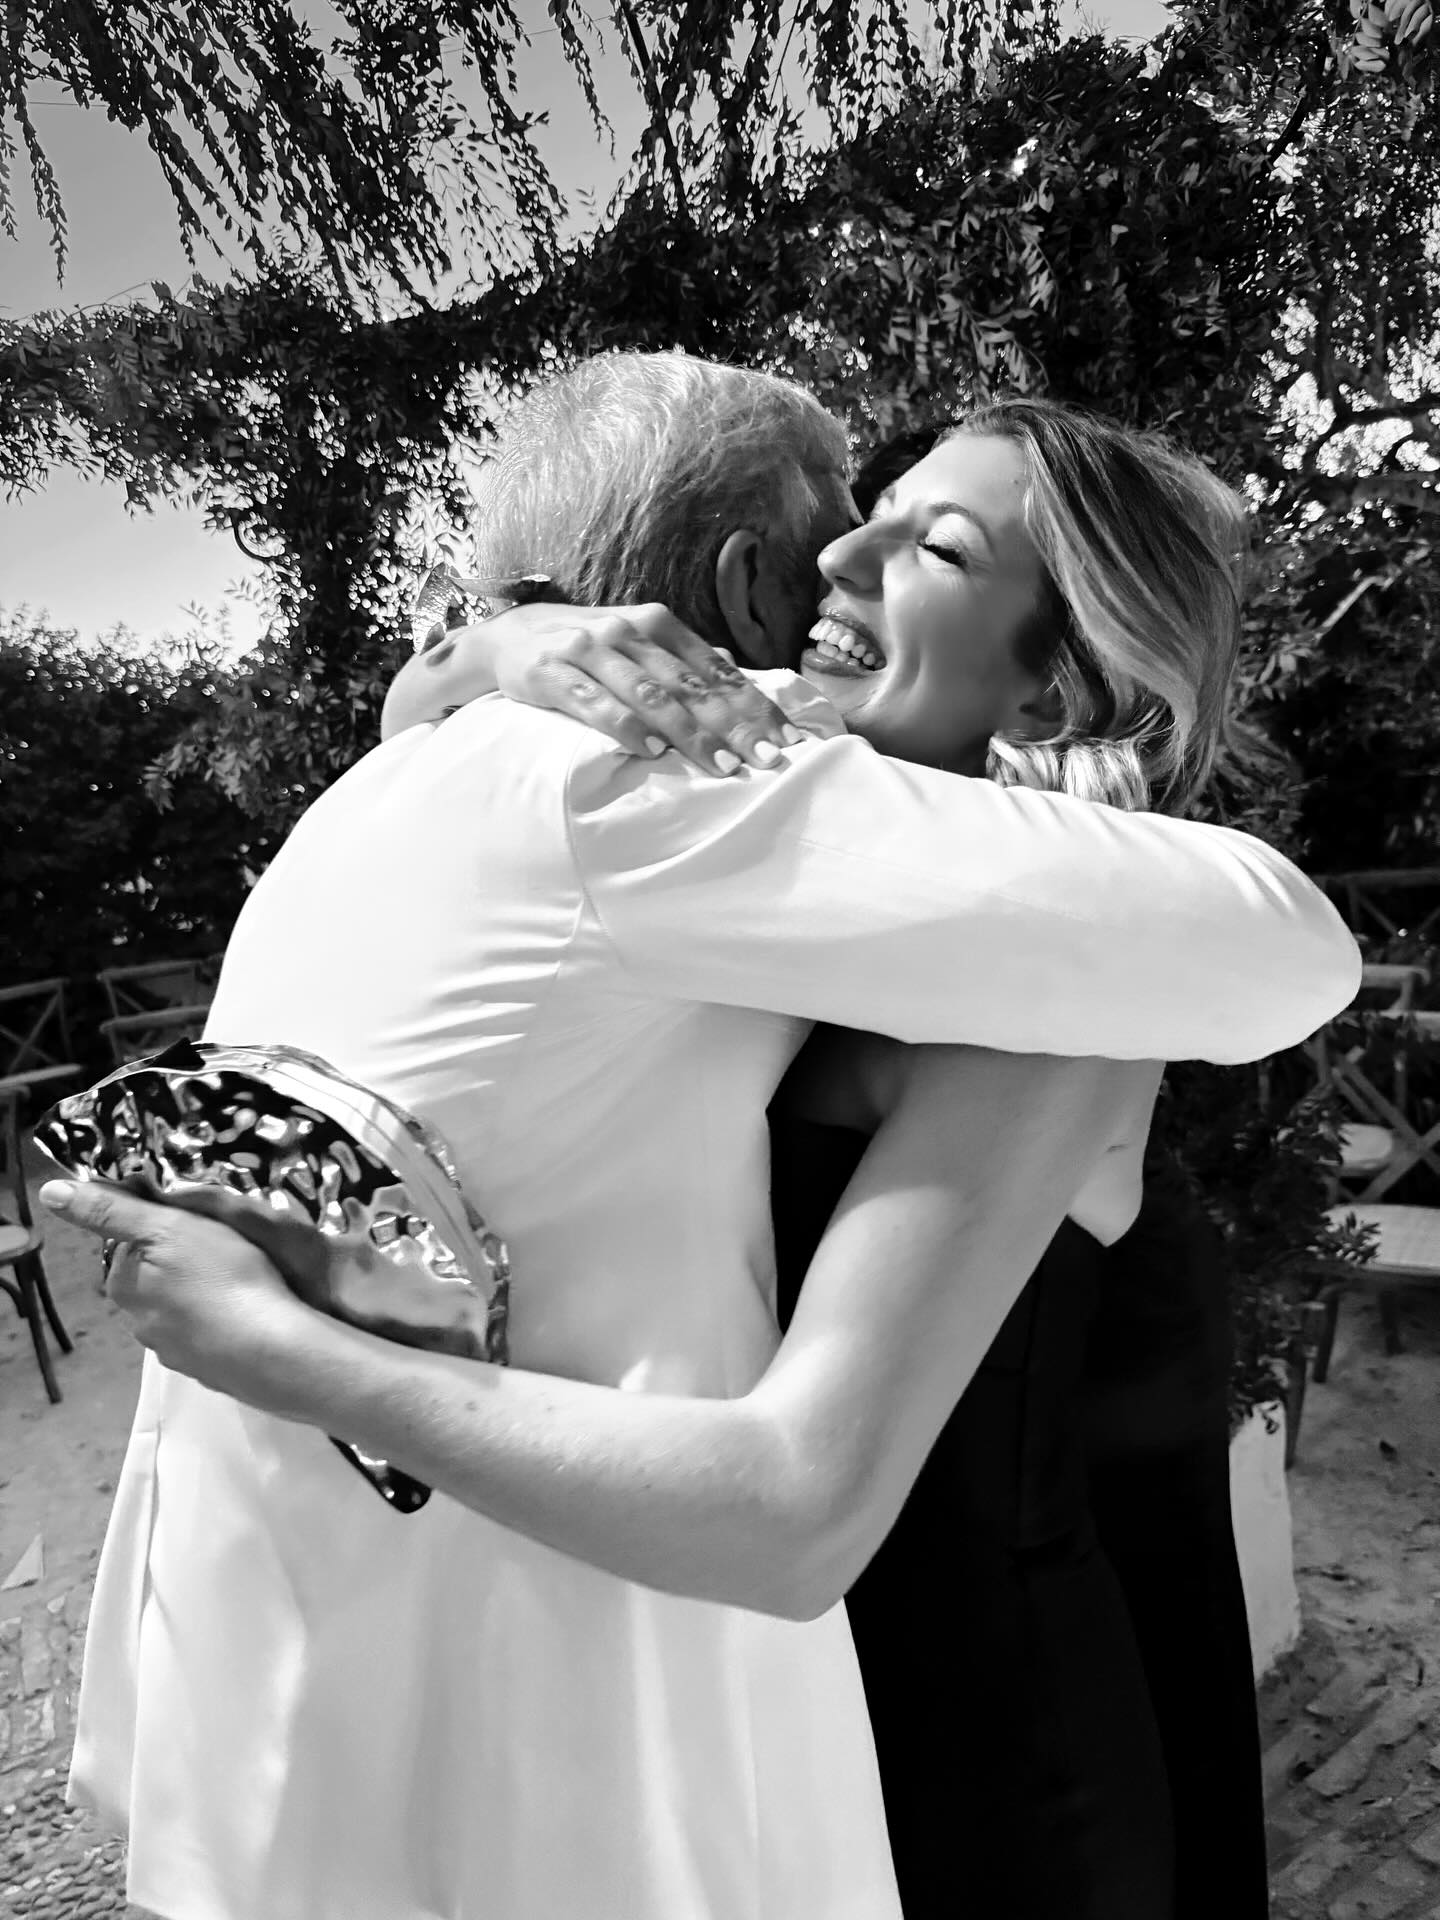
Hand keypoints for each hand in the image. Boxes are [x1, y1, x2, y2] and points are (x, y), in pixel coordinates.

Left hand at [41, 1178, 331, 1416]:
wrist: (274, 1348)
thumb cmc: (222, 1277)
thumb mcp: (166, 1226)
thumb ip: (110, 1210)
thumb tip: (50, 1192)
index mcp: (125, 1287)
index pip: (129, 1246)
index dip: (161, 1228)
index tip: (195, 1221)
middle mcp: (141, 1325)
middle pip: (156, 1280)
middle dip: (181, 1265)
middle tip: (224, 1247)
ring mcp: (177, 1354)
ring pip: (183, 1312)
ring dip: (203, 1296)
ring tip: (242, 1280)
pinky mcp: (211, 1372)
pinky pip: (211, 1338)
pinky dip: (224, 1324)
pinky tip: (248, 1314)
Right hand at [389, 600, 833, 775]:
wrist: (507, 637)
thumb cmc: (585, 646)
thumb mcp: (637, 644)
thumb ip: (683, 662)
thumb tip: (740, 684)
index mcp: (658, 623)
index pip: (718, 671)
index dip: (756, 706)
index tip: (789, 739)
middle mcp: (630, 632)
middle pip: (693, 686)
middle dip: (736, 726)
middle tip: (768, 760)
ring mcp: (591, 650)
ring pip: (652, 695)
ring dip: (691, 733)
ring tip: (723, 764)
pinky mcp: (555, 673)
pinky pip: (596, 702)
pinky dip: (626, 726)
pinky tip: (652, 750)